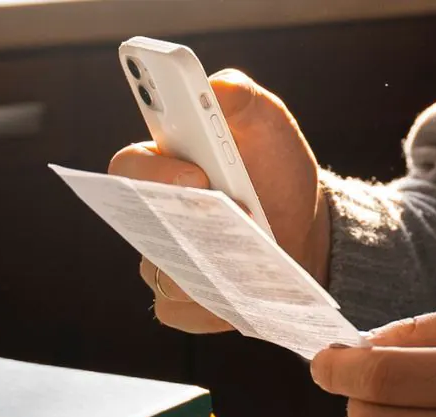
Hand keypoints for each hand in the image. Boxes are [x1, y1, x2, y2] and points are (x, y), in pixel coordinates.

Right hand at [108, 69, 330, 333]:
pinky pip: (183, 310)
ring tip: (245, 264)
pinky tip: (244, 296)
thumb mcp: (268, 123)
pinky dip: (213, 307)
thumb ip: (240, 96)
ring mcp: (163, 261)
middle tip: (227, 223)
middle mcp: (151, 214)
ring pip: (161, 272)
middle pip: (139, 227)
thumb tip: (216, 87)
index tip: (197, 175)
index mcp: (162, 163)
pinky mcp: (183, 302)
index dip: (155, 172)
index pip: (130, 166)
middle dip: (180, 225)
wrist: (305, 227)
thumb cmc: (275, 168)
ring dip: (202, 268)